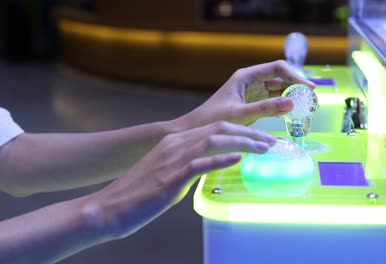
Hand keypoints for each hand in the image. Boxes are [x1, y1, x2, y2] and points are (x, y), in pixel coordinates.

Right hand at [90, 121, 275, 237]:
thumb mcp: (167, 173)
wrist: (109, 207)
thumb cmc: (139, 194)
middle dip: (248, 134)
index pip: (215, 128)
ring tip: (264, 148)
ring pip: (214, 141)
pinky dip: (222, 159)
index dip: (241, 131)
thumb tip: (209, 168)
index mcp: (175, 142)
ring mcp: (174, 159)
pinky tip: (239, 159)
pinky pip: (201, 164)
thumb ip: (188, 166)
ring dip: (243, 143)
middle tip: (270, 142)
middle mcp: (176, 144)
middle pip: (220, 129)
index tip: (260, 138)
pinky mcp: (171, 177)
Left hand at [179, 60, 315, 127]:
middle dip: (297, 88)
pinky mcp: (253, 105)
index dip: (295, 76)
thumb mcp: (240, 114)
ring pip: (278, 91)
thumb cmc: (212, 119)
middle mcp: (251, 82)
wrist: (196, 130)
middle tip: (313, 101)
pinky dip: (284, 108)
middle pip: (281, 79)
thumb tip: (292, 102)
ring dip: (292, 98)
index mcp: (246, 76)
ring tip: (308, 108)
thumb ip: (266, 108)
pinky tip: (294, 115)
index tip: (309, 88)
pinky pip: (273, 103)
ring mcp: (253, 93)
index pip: (277, 68)